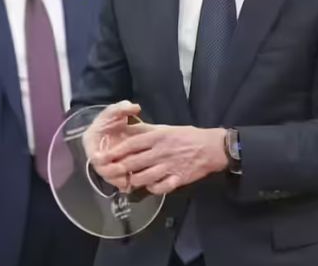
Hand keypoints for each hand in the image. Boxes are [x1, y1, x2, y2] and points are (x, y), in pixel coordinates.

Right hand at [82, 100, 141, 189]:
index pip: (93, 154)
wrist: (113, 127)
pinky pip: (120, 181)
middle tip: (123, 171)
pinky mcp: (116, 171)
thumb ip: (122, 108)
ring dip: (120, 180)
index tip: (105, 158)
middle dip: (112, 172)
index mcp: (92, 143)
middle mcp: (98, 157)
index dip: (99, 158)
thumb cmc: (111, 119)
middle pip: (102, 170)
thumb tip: (134, 107)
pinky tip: (136, 184)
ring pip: (111, 178)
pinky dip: (127, 183)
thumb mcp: (115, 110)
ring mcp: (107, 166)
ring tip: (131, 181)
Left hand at [97, 125, 228, 194]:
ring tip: (129, 182)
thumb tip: (129, 128)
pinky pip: (159, 187)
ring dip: (134, 181)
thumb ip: (148, 131)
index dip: (116, 151)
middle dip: (119, 169)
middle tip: (110, 173)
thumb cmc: (188, 136)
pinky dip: (152, 188)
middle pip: (133, 163)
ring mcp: (169, 166)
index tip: (104, 157)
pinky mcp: (177, 179)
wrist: (213, 148)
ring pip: (143, 178)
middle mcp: (161, 152)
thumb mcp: (167, 128)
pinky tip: (150, 186)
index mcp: (158, 137)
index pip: (131, 145)